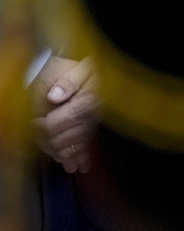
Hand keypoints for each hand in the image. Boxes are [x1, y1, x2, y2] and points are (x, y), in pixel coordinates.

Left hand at [29, 56, 98, 173]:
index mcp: (92, 97)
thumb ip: (69, 80)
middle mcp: (95, 114)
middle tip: (36, 135)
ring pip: (76, 145)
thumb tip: (54, 96)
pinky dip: (78, 159)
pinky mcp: (92, 132)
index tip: (35, 121)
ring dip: (60, 151)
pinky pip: (86, 149)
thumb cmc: (85, 70)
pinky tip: (73, 166)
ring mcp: (93, 125)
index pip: (71, 117)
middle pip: (72, 135)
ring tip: (48, 149)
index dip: (51, 124)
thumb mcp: (81, 67)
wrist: (96, 75)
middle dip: (51, 138)